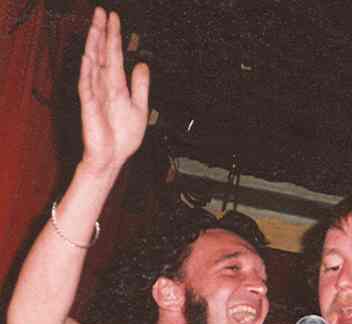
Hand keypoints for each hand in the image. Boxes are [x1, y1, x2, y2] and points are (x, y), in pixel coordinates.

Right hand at [78, 6, 149, 175]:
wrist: (113, 158)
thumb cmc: (122, 137)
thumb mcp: (140, 108)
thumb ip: (141, 86)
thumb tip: (142, 65)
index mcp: (115, 86)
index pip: (114, 55)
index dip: (114, 37)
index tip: (114, 18)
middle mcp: (103, 86)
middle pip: (101, 54)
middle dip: (101, 33)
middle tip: (101, 12)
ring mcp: (94, 94)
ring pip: (92, 64)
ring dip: (93, 45)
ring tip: (94, 26)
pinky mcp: (89, 106)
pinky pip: (86, 85)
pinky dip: (87, 71)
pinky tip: (88, 56)